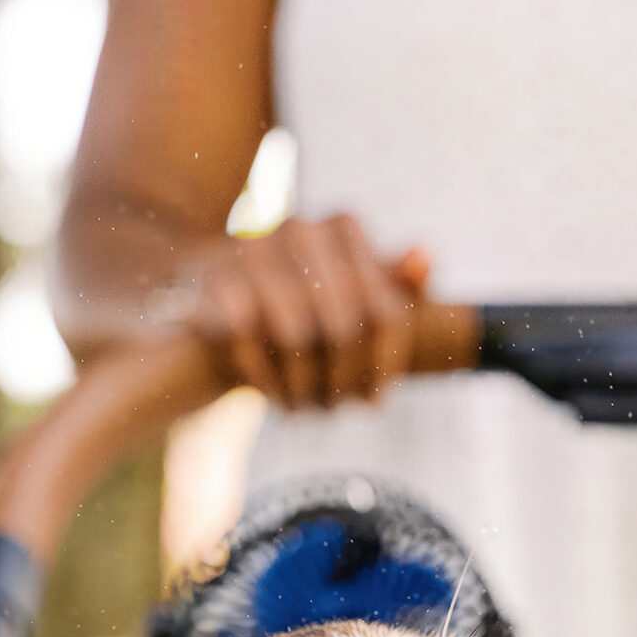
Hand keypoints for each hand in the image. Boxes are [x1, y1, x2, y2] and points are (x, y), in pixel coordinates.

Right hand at [168, 215, 429, 410]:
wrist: (213, 302)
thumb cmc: (299, 305)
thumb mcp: (355, 297)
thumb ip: (396, 286)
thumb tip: (423, 257)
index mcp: (343, 226)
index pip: (385, 311)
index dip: (383, 366)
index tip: (372, 401)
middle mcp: (300, 229)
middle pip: (343, 328)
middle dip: (341, 380)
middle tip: (333, 409)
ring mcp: (254, 249)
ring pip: (295, 339)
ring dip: (302, 387)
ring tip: (303, 407)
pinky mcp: (213, 280)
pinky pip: (250, 344)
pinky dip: (263, 378)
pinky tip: (271, 393)